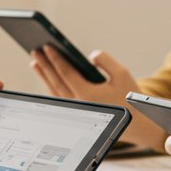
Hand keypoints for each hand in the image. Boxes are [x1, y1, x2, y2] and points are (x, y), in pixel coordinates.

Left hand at [30, 47, 164, 149]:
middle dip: (45, 65)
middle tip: (35, 51)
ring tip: (36, 62)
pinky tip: (47, 77)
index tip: (47, 47)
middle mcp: (78, 104)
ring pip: (54, 91)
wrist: (135, 124)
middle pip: (55, 82)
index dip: (55, 59)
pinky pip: (58, 98)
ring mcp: (76, 110)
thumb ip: (105, 61)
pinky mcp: (77, 113)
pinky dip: (50, 86)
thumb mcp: (122, 74)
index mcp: (88, 94)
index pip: (66, 73)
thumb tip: (89, 55)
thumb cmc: (128, 96)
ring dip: (44, 76)